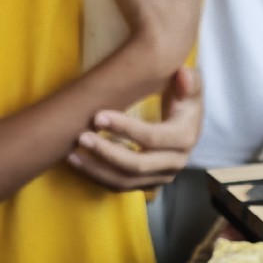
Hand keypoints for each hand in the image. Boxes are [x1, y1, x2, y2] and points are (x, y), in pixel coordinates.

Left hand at [68, 66, 202, 190]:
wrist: (186, 121)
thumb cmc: (183, 98)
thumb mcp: (190, 86)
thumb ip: (189, 80)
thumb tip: (183, 75)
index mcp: (185, 138)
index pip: (152, 138)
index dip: (124, 128)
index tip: (98, 116)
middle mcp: (175, 163)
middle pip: (137, 165)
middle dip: (106, 152)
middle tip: (81, 137)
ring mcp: (161, 176)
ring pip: (126, 181)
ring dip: (97, 170)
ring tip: (72, 154)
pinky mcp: (147, 183)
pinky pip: (120, 186)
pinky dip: (98, 177)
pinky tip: (79, 163)